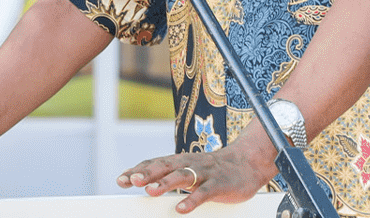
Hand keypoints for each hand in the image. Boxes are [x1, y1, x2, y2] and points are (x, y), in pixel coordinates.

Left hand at [115, 140, 278, 213]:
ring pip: (183, 176)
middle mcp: (190, 164)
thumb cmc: (214, 169)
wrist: (248, 162)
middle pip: (165, 167)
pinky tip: (181, 208)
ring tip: (150, 191)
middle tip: (132, 181)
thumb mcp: (189, 169)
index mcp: (180, 161)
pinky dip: (192, 200)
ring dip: (165, 183)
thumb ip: (168, 175)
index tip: (121, 180)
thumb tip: (143, 183)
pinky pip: (204, 193)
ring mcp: (205, 173)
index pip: (155, 163)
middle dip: (147, 173)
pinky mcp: (219, 184)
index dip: (138, 170)